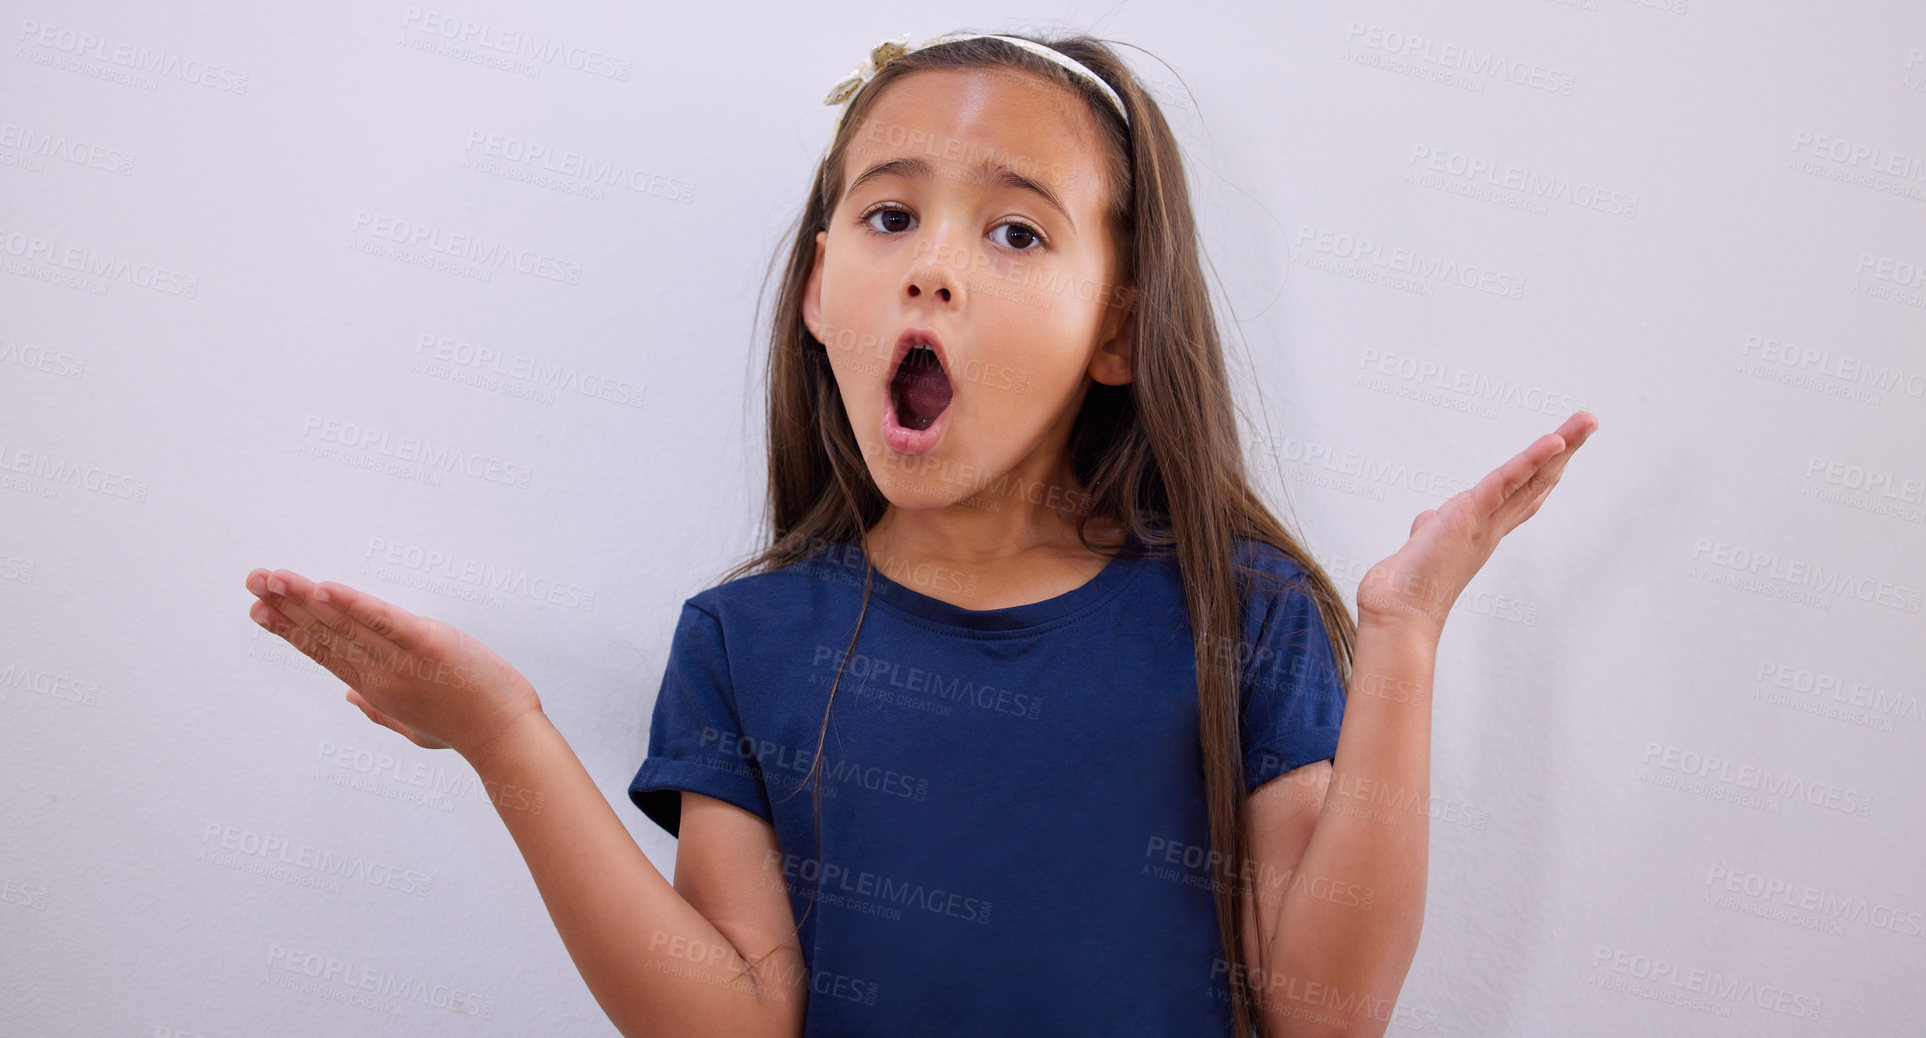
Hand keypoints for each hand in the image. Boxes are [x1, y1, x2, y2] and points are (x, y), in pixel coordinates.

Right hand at [244, 568, 542, 759]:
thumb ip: (378, 710)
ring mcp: (401, 660)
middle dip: (286, 606)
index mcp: (375, 688)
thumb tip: (349, 696)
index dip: (290, 631)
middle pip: (325, 633)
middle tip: (253, 580)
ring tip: (274, 577)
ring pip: (345, 624)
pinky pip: (384, 621)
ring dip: (306, 597)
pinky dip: (354, 604)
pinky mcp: (429, 644)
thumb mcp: (415, 725)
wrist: (504, 738)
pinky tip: (326, 589)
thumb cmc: (465, 730)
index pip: (323, 653)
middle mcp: (379, 674)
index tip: (261, 611)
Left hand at [1356, 411, 1598, 638]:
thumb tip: (1427, 521)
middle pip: (1537, 482)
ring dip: (1561, 446)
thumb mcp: (1423, 544)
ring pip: (1530, 477)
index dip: (1543, 471)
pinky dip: (1530, 460)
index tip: (1563, 448)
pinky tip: (1553, 441)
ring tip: (1587, 421)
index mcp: (1482, 530)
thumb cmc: (1407, 587)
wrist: (1398, 611)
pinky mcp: (1470, 516)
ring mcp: (1484, 521)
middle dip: (1565, 451)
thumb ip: (1431, 528)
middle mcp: (1491, 526)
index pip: (1521, 494)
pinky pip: (1505, 482)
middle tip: (1590, 423)